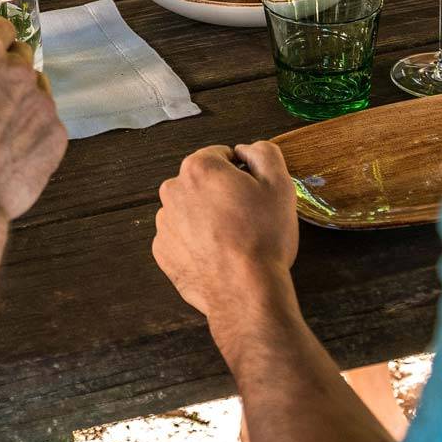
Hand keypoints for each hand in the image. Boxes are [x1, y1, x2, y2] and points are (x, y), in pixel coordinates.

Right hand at [0, 10, 66, 222]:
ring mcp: (41, 102)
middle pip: (21, 56)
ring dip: (19, 101)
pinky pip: (46, 121)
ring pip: (35, 89)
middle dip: (5, 71)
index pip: (1, 26)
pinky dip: (31, 131)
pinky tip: (8, 149)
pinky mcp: (56, 133)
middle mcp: (18, 71)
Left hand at [152, 142, 297, 332]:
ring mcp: (164, 223)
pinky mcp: (163, 251)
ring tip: (233, 240)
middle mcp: (172, 190)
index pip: (221, 156)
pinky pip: (181, 238)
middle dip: (221, 195)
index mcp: (198, 168)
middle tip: (247, 218)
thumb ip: (264, 153)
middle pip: (202, 183)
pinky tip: (218, 256)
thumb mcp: (279, 185)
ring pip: (190, 210)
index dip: (242, 173)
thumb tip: (246, 149)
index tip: (254, 194)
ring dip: (207, 218)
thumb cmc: (263, 237)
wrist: (245, 292)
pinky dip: (196, 243)